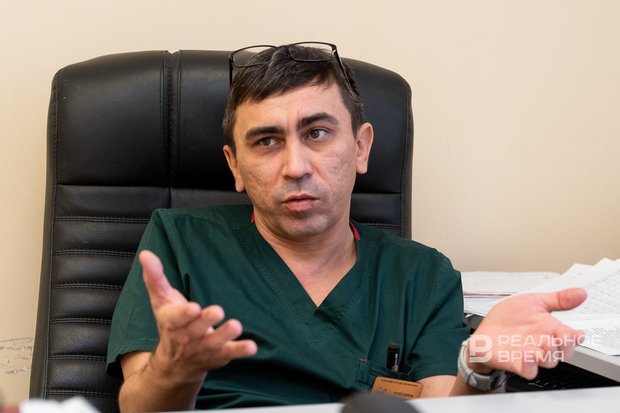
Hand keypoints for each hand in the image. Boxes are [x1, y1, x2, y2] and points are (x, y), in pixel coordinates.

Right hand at [140, 250, 257, 384]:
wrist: (174, 365)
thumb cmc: (171, 324)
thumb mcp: (161, 301)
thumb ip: (155, 277)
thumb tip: (145, 253)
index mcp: (172, 322)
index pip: (176, 319)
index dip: (184, 314)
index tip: (193, 308)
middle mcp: (187, 338)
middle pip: (196, 330)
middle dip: (206, 321)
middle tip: (217, 311)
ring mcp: (203, 348)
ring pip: (214, 343)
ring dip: (225, 335)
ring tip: (236, 326)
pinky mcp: (219, 355)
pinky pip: (229, 353)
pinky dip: (240, 350)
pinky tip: (251, 346)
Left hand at [469, 288, 586, 379]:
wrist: (486, 331)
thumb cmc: (510, 318)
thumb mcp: (533, 302)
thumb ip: (557, 299)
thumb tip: (581, 293)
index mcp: (550, 329)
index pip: (571, 336)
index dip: (576, 337)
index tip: (577, 333)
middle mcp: (543, 344)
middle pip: (564, 352)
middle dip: (566, 346)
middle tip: (562, 337)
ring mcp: (531, 355)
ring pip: (549, 361)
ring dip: (549, 354)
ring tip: (545, 343)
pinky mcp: (517, 363)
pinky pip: (528, 371)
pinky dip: (530, 366)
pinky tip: (527, 356)